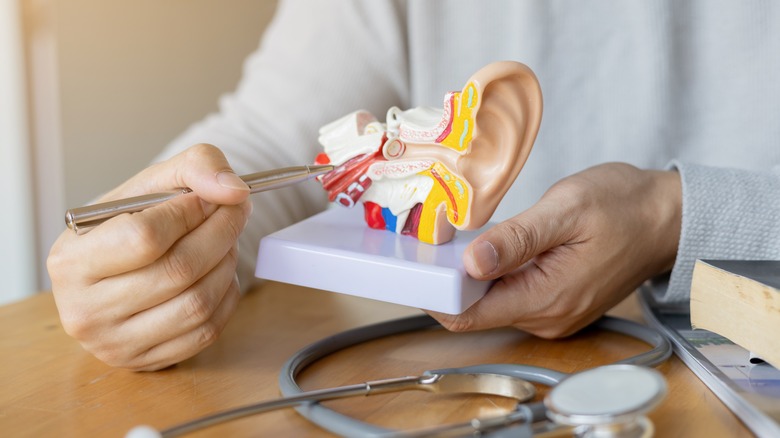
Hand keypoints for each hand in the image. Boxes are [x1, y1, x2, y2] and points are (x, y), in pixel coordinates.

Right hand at [47, 144, 251, 370]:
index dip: (191, 212)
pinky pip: (207, 331)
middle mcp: (84, 309)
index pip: (144, 237)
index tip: (210, 197)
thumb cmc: (130, 224)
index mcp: (71, 260)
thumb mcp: (152, 182)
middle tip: (237, 211)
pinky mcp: (146, 361)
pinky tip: (219, 272)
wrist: (119, 266)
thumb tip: (234, 189)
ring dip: (227, 264)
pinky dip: (226, 296)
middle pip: (178, 271)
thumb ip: (195, 166)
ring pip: (197, 304)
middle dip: (222, 233)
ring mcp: (115, 343)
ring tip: (226, 241)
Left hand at [429, 163, 680, 337]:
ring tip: (457, 238)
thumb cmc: (624, 206)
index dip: (436, 294)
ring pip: (492, 302)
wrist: (666, 217)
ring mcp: (553, 313)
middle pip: (476, 310)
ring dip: (471, 275)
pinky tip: (490, 247)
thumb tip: (473, 262)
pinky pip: (511, 295)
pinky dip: (493, 275)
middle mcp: (548, 316)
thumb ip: (517, 239)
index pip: (470, 316)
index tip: (416, 264)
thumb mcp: (566, 210)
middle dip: (450, 279)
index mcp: (548, 297)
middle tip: (430, 240)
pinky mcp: (556, 302)